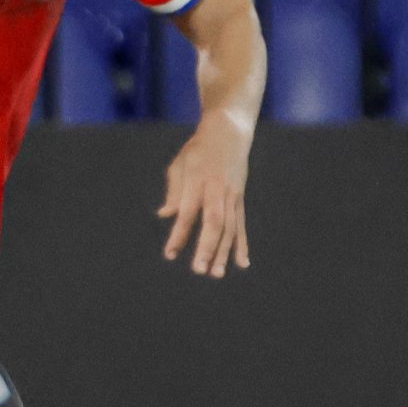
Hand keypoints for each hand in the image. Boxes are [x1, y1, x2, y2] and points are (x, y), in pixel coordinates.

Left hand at [158, 112, 251, 277]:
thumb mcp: (180, 165)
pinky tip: (242, 263)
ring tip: (217, 274)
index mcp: (197, 182)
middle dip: (207, 248)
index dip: (179, 235)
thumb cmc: (197, 150)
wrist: (229, 132)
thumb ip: (174, 192)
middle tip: (199, 271)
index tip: (170, 254)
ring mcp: (232, 195)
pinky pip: (241, 225)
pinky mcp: (240, 199)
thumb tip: (165, 215)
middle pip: (214, 223)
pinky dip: (241, 244)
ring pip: (230, 228)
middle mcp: (217, 190)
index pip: (187, 213)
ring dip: (224, 252)